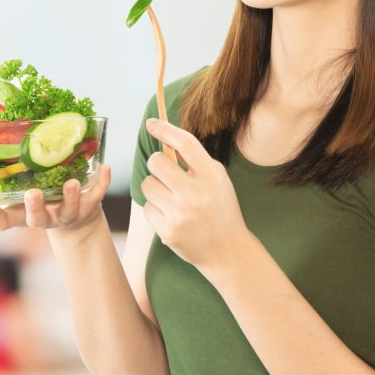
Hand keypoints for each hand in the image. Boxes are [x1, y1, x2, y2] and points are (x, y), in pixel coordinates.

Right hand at [0, 165, 111, 234]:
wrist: (76, 220)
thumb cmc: (44, 196)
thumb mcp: (25, 186)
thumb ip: (13, 168)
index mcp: (24, 213)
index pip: (3, 221)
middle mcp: (45, 217)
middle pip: (37, 218)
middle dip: (35, 207)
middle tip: (33, 193)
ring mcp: (67, 214)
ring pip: (69, 211)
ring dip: (70, 197)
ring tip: (72, 182)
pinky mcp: (88, 206)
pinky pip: (96, 194)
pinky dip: (102, 182)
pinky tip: (104, 167)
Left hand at [142, 118, 251, 275]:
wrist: (228, 250)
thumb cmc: (220, 208)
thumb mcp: (216, 180)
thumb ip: (195, 160)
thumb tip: (166, 138)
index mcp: (212, 176)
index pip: (184, 143)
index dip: (165, 129)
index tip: (151, 124)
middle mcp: (196, 194)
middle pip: (156, 161)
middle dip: (157, 164)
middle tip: (166, 173)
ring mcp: (181, 214)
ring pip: (148, 184)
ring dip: (155, 188)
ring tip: (171, 198)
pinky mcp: (168, 231)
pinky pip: (147, 207)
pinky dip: (155, 209)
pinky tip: (171, 216)